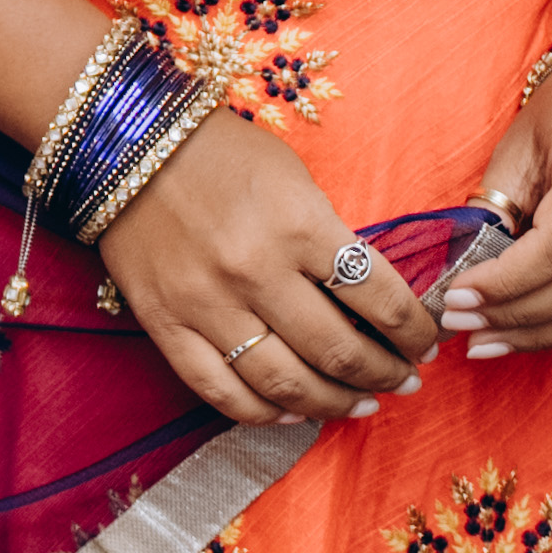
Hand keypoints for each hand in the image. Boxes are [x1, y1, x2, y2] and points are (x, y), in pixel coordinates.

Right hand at [92, 115, 435, 426]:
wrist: (125, 140)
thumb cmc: (221, 151)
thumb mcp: (294, 179)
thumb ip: (331, 239)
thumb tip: (373, 303)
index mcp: (298, 224)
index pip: (380, 298)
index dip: (416, 330)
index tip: (426, 341)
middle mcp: (256, 271)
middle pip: (340, 352)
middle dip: (386, 374)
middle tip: (405, 379)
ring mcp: (206, 303)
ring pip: (287, 385)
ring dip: (336, 404)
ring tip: (362, 404)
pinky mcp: (165, 323)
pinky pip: (222, 392)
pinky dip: (264, 413)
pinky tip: (293, 411)